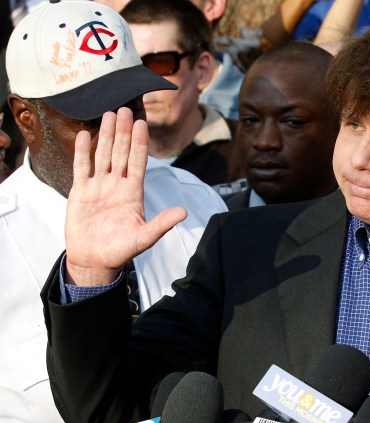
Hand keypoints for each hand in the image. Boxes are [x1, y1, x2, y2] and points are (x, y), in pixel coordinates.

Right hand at [64, 108, 186, 285]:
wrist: (95, 261)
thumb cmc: (122, 250)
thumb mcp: (145, 237)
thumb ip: (162, 223)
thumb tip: (184, 212)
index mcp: (134, 192)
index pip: (139, 162)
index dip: (140, 143)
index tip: (142, 123)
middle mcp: (117, 185)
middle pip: (122, 153)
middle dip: (124, 132)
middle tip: (124, 108)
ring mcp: (99, 187)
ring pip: (103, 155)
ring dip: (106, 136)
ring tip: (109, 114)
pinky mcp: (80, 192)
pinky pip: (81, 167)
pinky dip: (82, 151)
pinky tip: (84, 134)